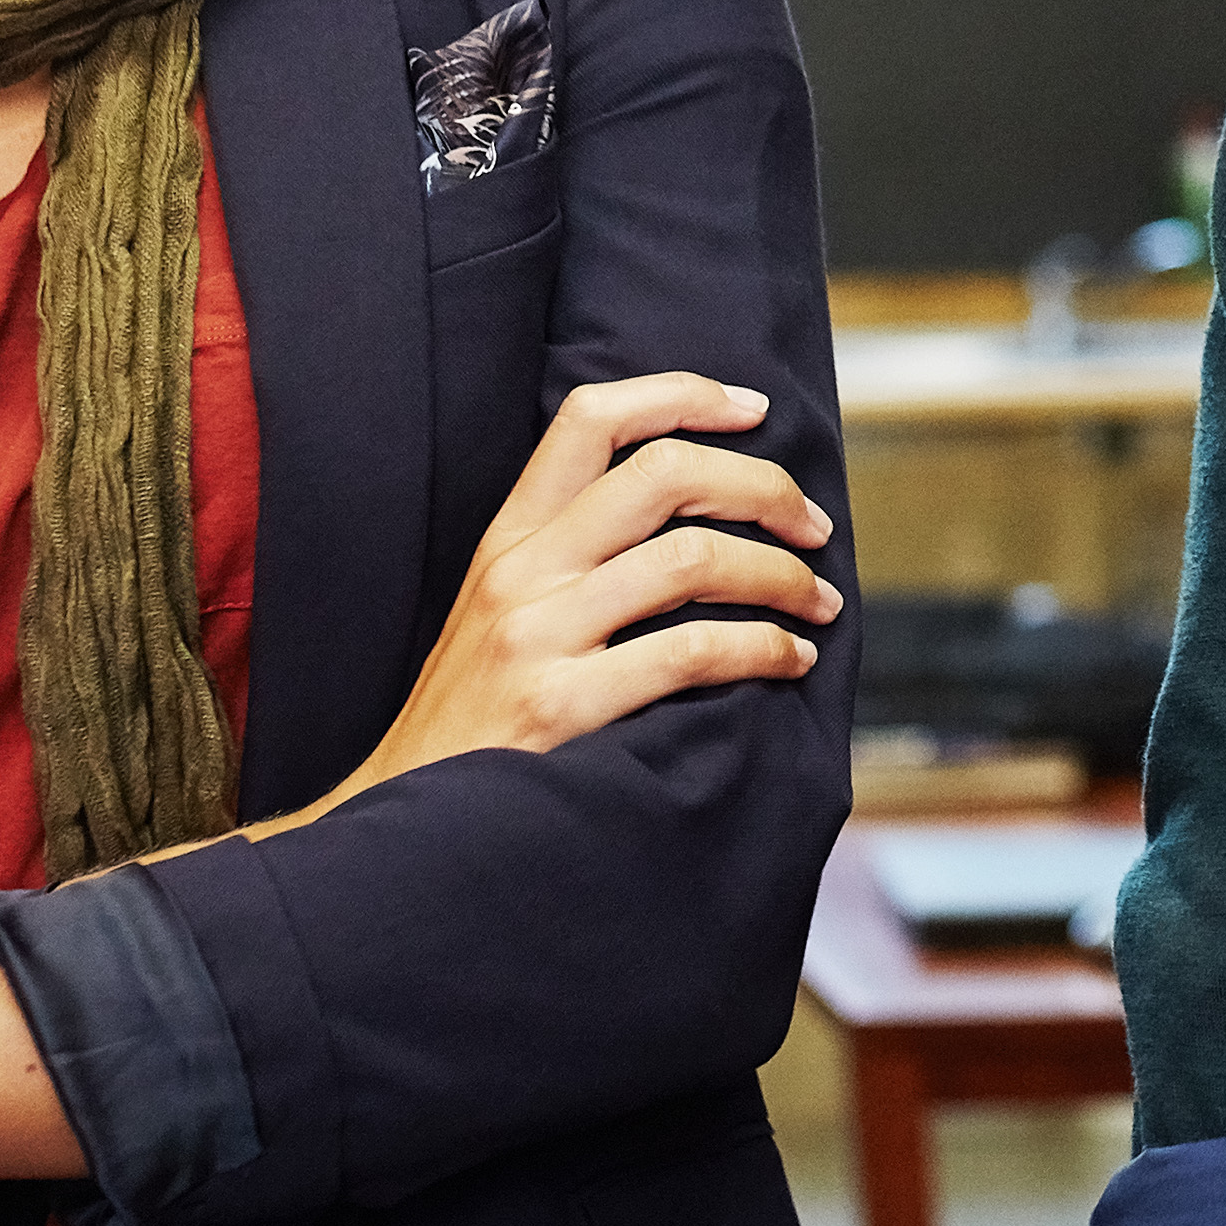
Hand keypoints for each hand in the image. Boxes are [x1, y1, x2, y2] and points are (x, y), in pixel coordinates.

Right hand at [318, 373, 839, 803]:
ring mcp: (537, 636)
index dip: (682, 395)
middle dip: (762, 486)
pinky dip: (763, 648)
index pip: (591, 418)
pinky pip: (691, 651)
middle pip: (662, 473)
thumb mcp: (499, 618)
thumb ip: (571, 562)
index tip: (754, 408)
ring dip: (781, 575)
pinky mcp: (559, 707)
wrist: (407, 830)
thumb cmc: (476, 728)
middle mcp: (520, 574)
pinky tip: (790, 661)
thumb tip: (697, 517)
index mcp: (508, 541)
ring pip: (691, 559)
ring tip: (818, 603)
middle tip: (813, 523)